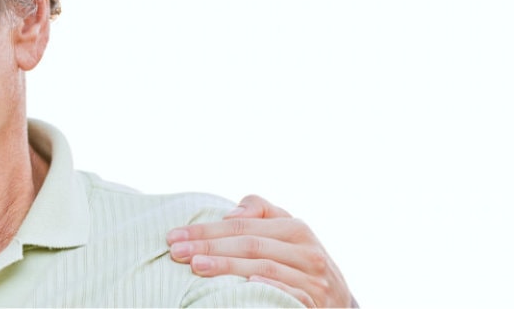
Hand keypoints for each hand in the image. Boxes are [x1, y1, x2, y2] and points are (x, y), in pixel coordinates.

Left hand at [166, 195, 354, 307]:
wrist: (338, 301)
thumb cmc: (300, 263)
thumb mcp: (288, 234)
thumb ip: (262, 214)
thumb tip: (230, 212)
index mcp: (296, 229)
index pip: (243, 225)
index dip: (207, 229)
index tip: (175, 236)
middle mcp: (307, 251)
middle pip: (251, 244)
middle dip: (209, 246)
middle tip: (177, 251)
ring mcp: (313, 279)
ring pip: (265, 267)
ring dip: (228, 266)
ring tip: (196, 266)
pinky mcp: (314, 303)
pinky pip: (289, 294)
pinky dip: (267, 286)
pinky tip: (244, 284)